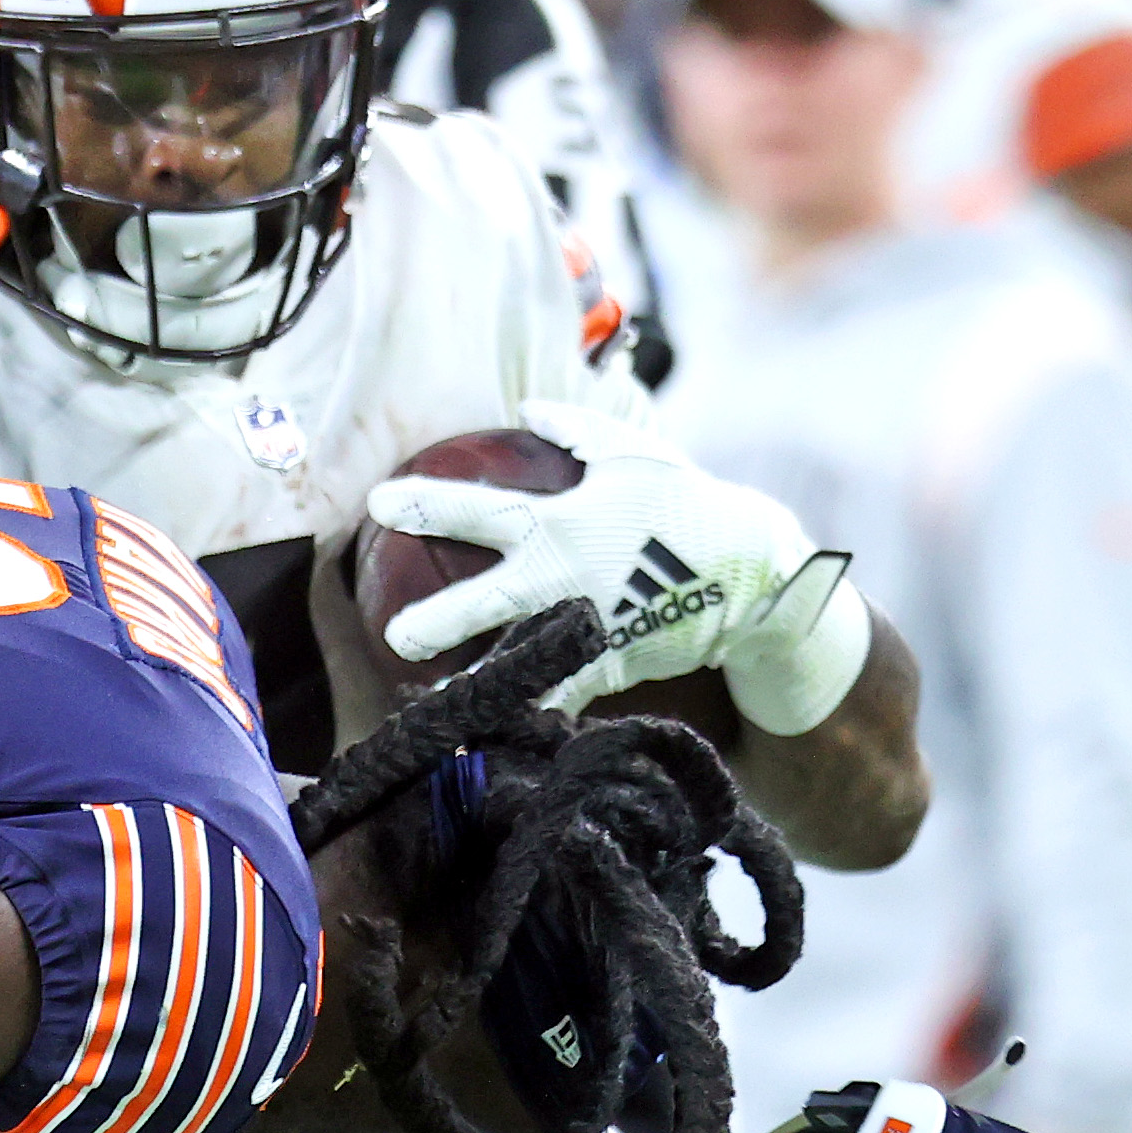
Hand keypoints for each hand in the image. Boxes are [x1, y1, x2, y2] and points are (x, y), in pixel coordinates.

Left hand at [364, 400, 860, 725]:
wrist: (753, 574)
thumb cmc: (687, 505)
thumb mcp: (637, 454)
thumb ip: (577, 429)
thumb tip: (526, 405)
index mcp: (563, 521)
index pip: (480, 509)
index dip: (427, 503)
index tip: (377, 502)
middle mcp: (568, 576)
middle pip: (491, 599)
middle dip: (440, 618)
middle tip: (395, 636)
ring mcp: (589, 625)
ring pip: (522, 661)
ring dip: (477, 685)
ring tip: (432, 710)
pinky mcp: (613, 665)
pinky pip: (562, 694)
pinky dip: (531, 709)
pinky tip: (494, 727)